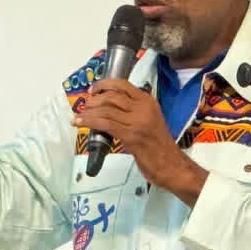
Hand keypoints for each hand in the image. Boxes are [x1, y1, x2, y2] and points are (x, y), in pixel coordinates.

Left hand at [72, 79, 206, 204]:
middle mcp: (143, 108)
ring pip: (106, 109)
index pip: (122, 84)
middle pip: (111, 96)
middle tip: (85, 106)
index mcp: (148, 101)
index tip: (93, 90)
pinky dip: (89, 122)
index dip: (103, 84)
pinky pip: (105, 124)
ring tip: (79, 116)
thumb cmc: (159, 146)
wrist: (172, 165)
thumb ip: (135, 111)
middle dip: (93, 100)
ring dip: (88, 112)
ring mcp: (137, 121)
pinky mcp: (130, 135)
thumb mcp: (150, 120)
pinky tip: (79, 123)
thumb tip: (110, 108)